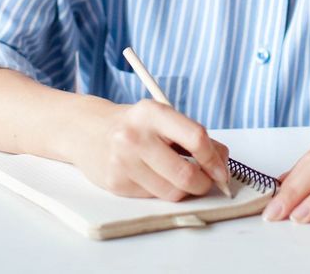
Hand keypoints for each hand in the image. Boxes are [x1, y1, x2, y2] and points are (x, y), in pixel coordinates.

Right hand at [70, 99, 230, 200]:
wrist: (87, 131)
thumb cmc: (134, 125)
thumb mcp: (163, 119)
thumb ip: (194, 136)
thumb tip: (222, 162)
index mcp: (153, 113)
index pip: (196, 138)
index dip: (214, 160)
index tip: (221, 171)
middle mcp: (136, 136)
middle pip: (186, 174)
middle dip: (203, 183)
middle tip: (207, 182)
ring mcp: (124, 162)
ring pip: (172, 191)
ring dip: (184, 190)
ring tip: (179, 177)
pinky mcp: (116, 183)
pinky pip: (154, 197)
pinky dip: (162, 191)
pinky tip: (153, 177)